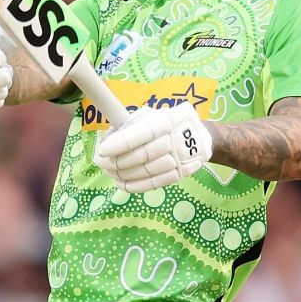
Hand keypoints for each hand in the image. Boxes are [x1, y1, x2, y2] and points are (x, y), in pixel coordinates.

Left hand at [94, 103, 213, 193]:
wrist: (200, 136)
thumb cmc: (166, 123)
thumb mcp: (151, 115)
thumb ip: (130, 124)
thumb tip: (107, 138)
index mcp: (168, 120)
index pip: (141, 134)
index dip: (120, 143)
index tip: (102, 149)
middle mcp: (177, 139)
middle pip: (143, 155)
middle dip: (117, 161)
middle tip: (100, 162)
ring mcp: (181, 159)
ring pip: (147, 171)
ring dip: (123, 174)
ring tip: (109, 172)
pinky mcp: (180, 175)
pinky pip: (154, 184)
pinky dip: (134, 186)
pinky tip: (120, 183)